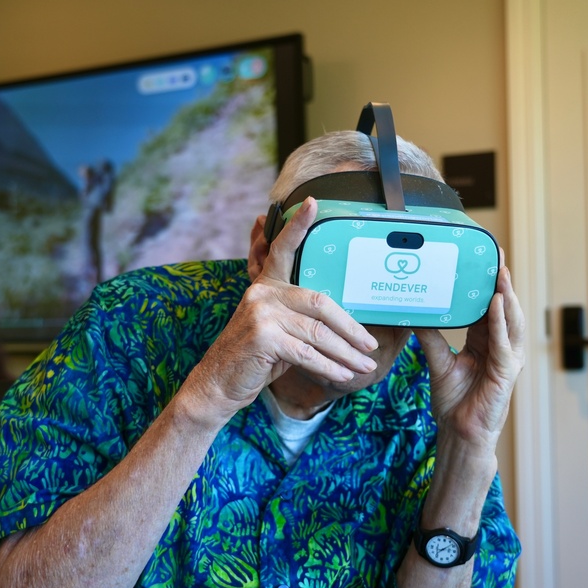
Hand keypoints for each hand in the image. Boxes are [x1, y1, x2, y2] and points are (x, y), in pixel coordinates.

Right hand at [182, 197, 378, 420]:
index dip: (299, 226)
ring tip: (364, 366)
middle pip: (320, 303)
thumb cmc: (253, 357)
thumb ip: (295, 315)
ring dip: (345, 354)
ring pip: (317, 334)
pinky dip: (329, 367)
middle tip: (370, 345)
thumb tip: (338, 320)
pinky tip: (343, 375)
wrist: (218, 384)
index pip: (283, 250)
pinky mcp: (263, 338)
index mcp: (265, 286)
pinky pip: (306, 353)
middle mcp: (262, 294)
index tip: (313, 204)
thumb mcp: (273, 328)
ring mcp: (261, 314)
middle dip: (350, 328)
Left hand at [413, 251, 525, 456]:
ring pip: (511, 322)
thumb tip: (414, 315)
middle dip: (502, 282)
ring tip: (500, 274)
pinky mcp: (507, 374)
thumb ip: (431, 338)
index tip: (484, 258)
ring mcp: (508, 360)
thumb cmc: (453, 401)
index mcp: (486, 342)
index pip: (489, 307)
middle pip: (504, 308)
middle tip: (497, 255)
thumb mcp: (438, 362)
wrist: (458, 432)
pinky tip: (497, 304)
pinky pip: (505, 344)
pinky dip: (502, 323)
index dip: (488, 284)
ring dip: (507, 296)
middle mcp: (501, 347)